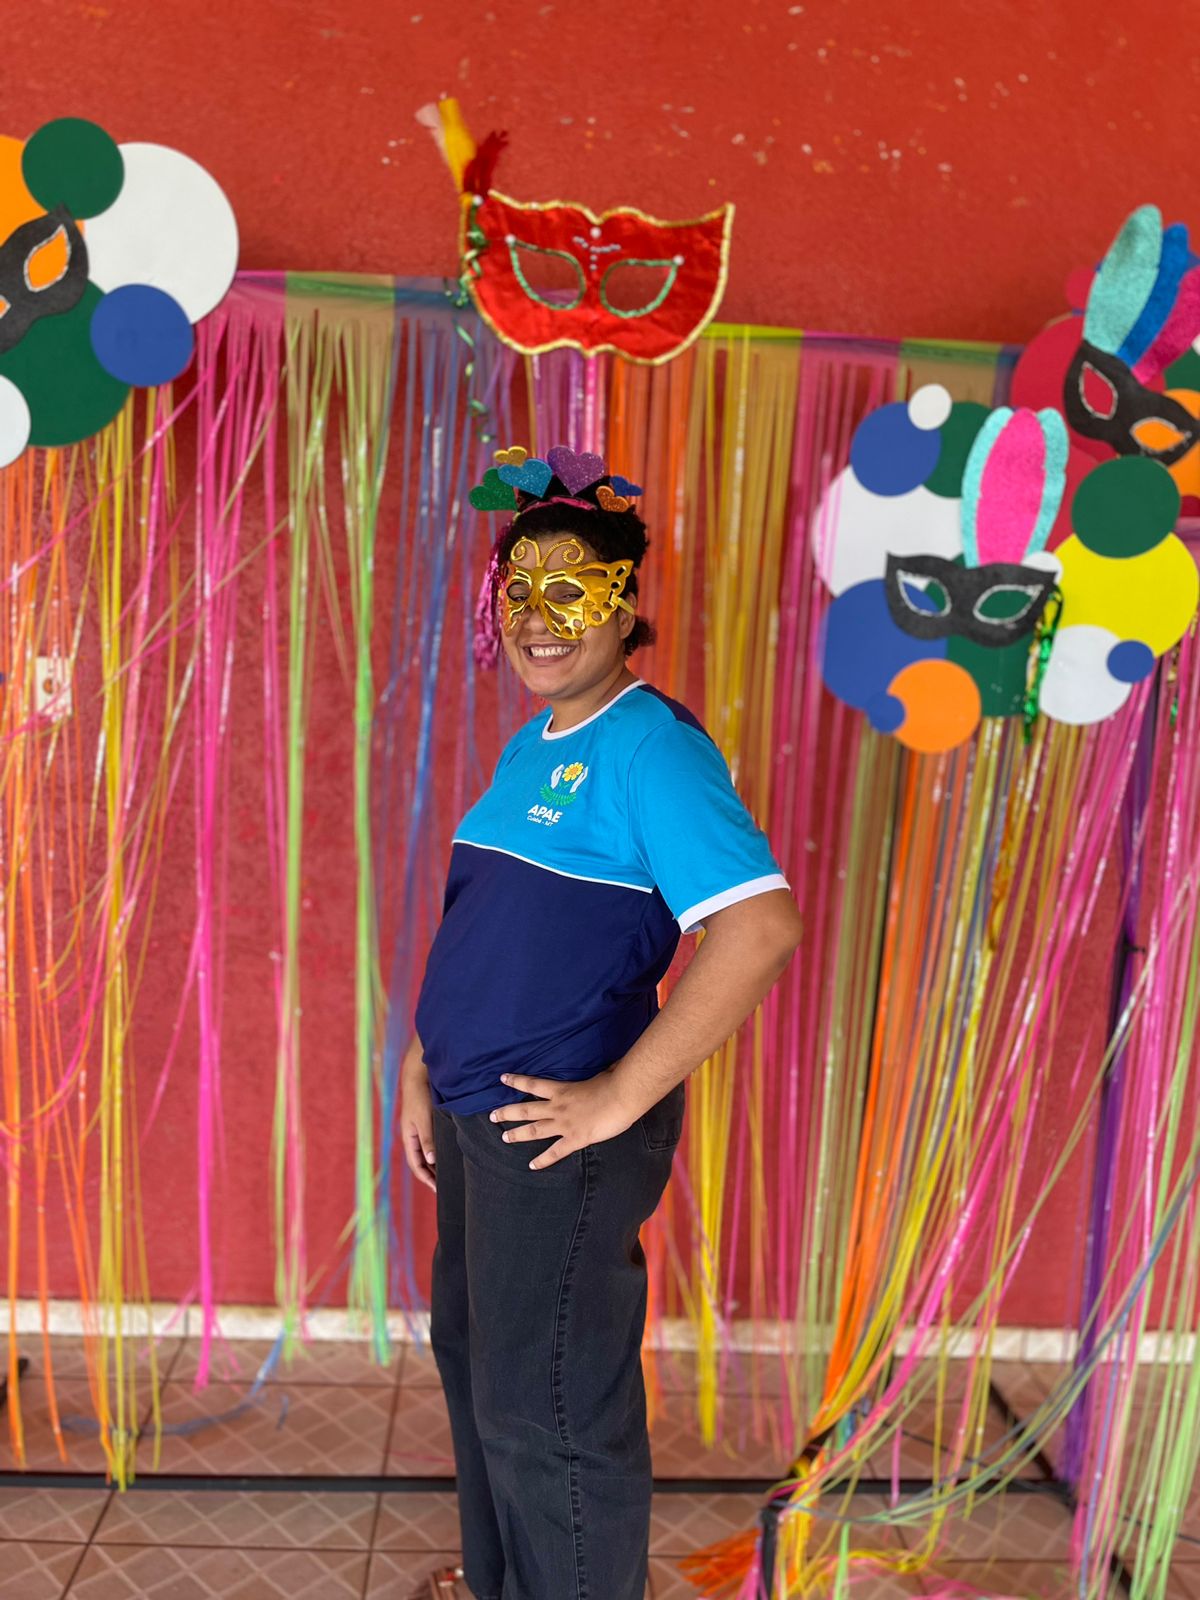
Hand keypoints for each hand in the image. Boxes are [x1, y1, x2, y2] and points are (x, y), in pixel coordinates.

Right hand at [400, 1043, 436, 1192]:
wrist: (419, 1075)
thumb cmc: (420, 1096)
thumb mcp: (424, 1119)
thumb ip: (427, 1140)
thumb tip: (430, 1162)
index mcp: (409, 1138)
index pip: (416, 1164)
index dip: (426, 1178)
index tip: (438, 1189)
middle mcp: (414, 1136)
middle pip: (422, 1161)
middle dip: (432, 1174)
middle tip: (447, 1185)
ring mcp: (421, 1129)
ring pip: (428, 1152)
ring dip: (437, 1163)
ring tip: (451, 1173)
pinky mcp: (429, 1122)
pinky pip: (434, 1142)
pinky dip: (440, 1150)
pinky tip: (451, 1152)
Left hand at [490, 1071, 638, 1169]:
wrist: (622, 1096)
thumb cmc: (614, 1080)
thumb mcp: (600, 1073)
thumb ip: (597, 1073)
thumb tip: (608, 1067)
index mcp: (563, 1089)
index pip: (533, 1084)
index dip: (517, 1081)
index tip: (502, 1078)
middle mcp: (558, 1107)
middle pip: (526, 1109)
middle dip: (507, 1113)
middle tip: (492, 1116)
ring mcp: (564, 1124)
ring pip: (535, 1130)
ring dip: (518, 1134)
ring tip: (504, 1138)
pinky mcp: (575, 1139)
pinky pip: (555, 1152)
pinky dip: (543, 1160)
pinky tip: (532, 1166)